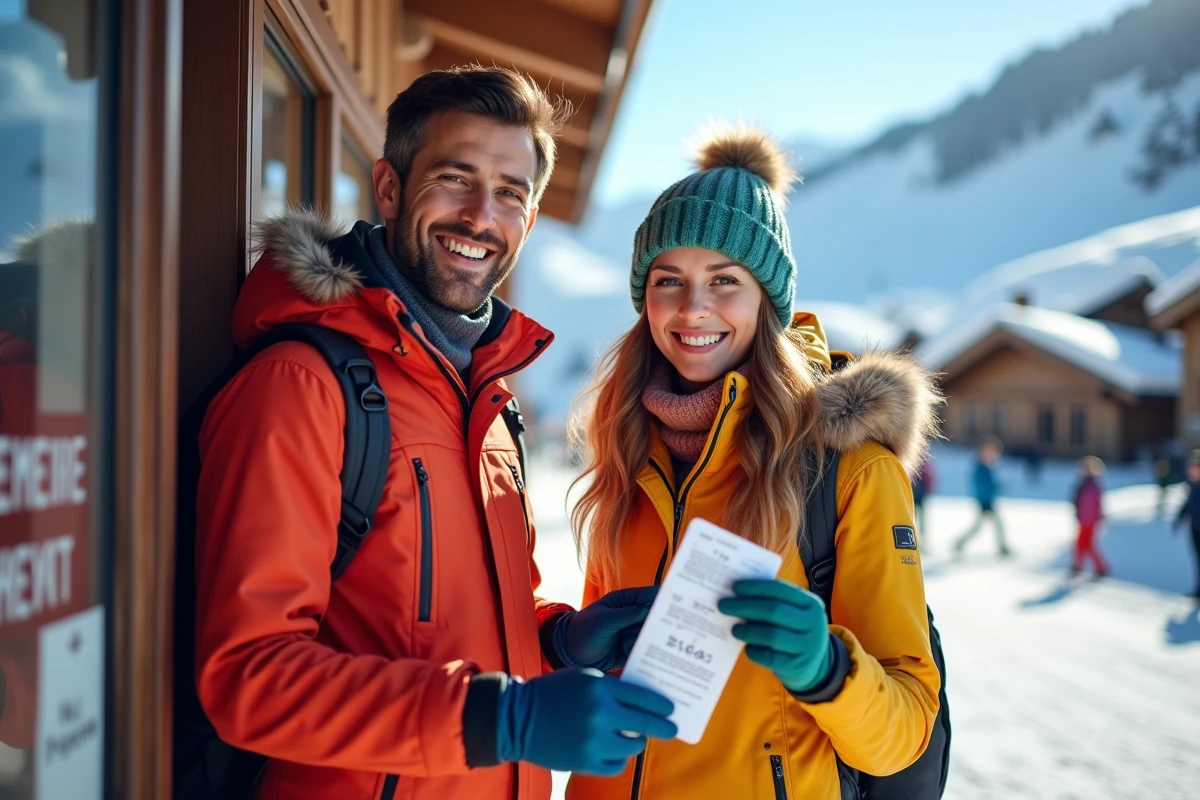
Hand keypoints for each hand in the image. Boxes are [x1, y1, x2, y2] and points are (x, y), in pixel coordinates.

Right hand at [498, 668, 676, 774]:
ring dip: (636, 742)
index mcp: (601, 688)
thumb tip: (642, 702)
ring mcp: (594, 741)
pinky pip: (616, 766)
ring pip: (633, 747)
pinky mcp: (585, 763)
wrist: (517, 718)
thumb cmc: (553, 693)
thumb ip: (612, 688)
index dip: (661, 706)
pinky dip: (618, 760)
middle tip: (670, 729)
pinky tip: (614, 753)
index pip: (644, 698)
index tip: (671, 710)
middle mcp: (601, 714)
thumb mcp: (583, 679)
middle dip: (663, 728)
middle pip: (645, 725)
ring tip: (634, 739)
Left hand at [552, 586, 657, 670]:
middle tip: (656, 633)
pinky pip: (645, 652)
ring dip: (644, 642)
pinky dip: (643, 655)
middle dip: (660, 626)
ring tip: (625, 644)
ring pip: (652, 637)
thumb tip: (650, 609)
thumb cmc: (582, 630)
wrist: (569, 653)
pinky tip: (631, 654)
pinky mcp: (631, 650)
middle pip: (656, 619)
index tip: (678, 608)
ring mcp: (633, 633)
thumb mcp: (604, 620)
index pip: (651, 597)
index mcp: (626, 601)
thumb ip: (627, 614)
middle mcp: (633, 616)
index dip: (665, 600)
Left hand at [718, 579, 833, 693]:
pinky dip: (754, 651)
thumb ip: (774, 602)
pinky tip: (747, 647)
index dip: (755, 587)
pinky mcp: (796, 666)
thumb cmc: (795, 632)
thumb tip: (737, 594)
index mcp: (810, 604)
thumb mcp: (795, 613)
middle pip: (774, 611)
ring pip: (771, 635)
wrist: (817, 666)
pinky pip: (769, 657)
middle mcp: (813, 624)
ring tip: (734, 629)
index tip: (734, 587)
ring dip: (748, 630)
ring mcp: (807, 646)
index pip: (780, 590)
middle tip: (723, 605)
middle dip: (745, 606)